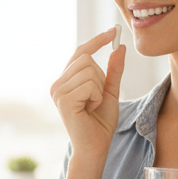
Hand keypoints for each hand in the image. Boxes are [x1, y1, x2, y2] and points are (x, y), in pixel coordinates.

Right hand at [49, 28, 126, 161]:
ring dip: (98, 89)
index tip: (113, 31)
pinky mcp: (63, 100)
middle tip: (96, 99)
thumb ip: (113, 71)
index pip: (80, 52)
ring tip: (92, 106)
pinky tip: (89, 110)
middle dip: (99, 78)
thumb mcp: (111, 92)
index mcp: (66, 80)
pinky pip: (89, 85)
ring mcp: (58, 91)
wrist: (96, 147)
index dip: (96, 41)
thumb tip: (120, 47)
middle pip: (86, 59)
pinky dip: (96, 97)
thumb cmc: (101, 122)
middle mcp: (57, 84)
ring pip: (89, 71)